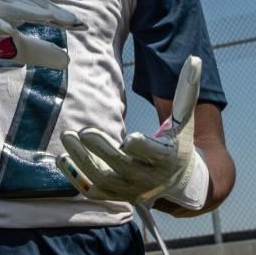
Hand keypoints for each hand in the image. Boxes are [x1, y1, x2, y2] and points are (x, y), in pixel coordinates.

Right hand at [0, 0, 83, 81]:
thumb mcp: (0, 46)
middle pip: (24, 5)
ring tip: (50, 23)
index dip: (57, 14)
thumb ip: (31, 50)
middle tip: (76, 22)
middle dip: (50, 11)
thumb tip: (65, 59)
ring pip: (3, 9)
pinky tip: (10, 32)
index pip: (33, 8)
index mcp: (1, 12)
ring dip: (28, 14)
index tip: (81, 24)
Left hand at [56, 56, 208, 209]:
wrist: (178, 182)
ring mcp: (130, 190)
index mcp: (167, 158)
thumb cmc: (178, 144)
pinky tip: (61, 158)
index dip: (141, 147)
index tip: (129, 137)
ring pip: (103, 180)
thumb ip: (187, 91)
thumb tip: (194, 59)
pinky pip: (92, 191)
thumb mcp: (184, 121)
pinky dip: (75, 178)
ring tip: (68, 136)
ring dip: (83, 161)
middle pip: (122, 166)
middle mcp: (149, 179)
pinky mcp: (115, 195)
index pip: (154, 153)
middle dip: (102, 150)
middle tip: (84, 131)